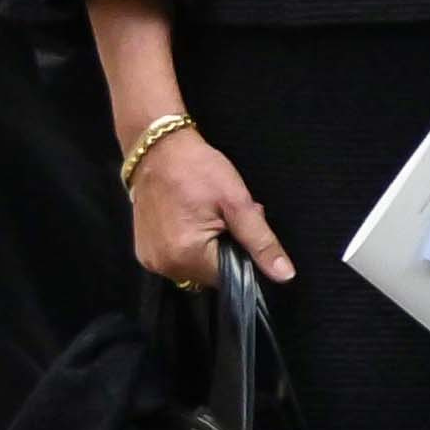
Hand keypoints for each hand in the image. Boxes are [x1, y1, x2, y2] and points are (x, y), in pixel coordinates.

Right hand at [124, 118, 285, 289]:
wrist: (157, 151)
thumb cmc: (198, 170)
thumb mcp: (237, 202)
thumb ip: (261, 242)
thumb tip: (284, 275)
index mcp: (186, 255)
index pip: (231, 278)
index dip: (245, 257)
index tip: (242, 229)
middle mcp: (164, 265)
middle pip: (212, 275)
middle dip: (228, 251)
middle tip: (227, 219)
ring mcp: (150, 259)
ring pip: (197, 269)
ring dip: (210, 250)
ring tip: (210, 218)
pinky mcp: (145, 251)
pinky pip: (179, 260)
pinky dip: (192, 247)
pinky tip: (194, 222)